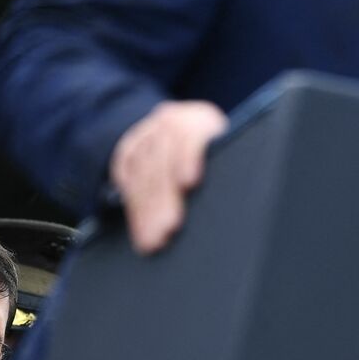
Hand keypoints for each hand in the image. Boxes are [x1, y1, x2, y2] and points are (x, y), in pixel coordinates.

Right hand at [108, 100, 227, 253]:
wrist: (191, 133)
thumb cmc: (222, 156)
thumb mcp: (230, 155)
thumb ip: (226, 168)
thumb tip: (232, 200)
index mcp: (202, 119)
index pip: (191, 132)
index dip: (189, 156)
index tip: (189, 182)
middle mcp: (172, 121)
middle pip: (163, 158)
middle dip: (162, 198)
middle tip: (165, 230)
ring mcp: (148, 133)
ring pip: (142, 171)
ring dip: (145, 210)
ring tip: (151, 239)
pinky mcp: (131, 147)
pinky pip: (126, 176)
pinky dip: (133, 204)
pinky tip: (138, 226)